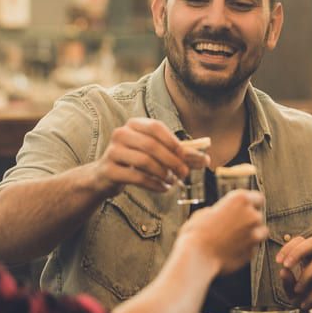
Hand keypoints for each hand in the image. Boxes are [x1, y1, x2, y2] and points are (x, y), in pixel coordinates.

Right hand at [89, 118, 208, 196]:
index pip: (155, 127)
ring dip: (163, 174)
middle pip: (151, 145)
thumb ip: (179, 155)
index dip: (172, 141)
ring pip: (144, 161)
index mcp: (133, 124)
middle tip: (184, 174)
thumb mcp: (154, 153)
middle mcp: (121, 134)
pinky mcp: (109, 170)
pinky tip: (163, 188)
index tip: (185, 156)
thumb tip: (206, 160)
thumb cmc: (135, 161)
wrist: (105, 176)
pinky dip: (154, 184)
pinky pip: (136, 177)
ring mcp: (113, 152)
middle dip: (171, 161)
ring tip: (173, 182)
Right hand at [179, 190, 267, 275]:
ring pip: (260, 233)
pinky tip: (230, 250)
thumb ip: (222, 211)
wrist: (197, 256)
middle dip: (248, 221)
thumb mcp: (206, 212)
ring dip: (251, 235)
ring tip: (234, 239)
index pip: (258, 198)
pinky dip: (245, 249)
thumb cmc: (197, 233)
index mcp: (240, 200)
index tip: (246, 208)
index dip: (251, 204)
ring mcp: (254, 235)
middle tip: (232, 227)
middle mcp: (251, 216)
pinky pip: (252, 248)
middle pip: (257, 216)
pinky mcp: (252, 252)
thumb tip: (223, 215)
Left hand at [277, 237, 311, 311]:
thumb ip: (288, 284)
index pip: (301, 241)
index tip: (278, 261)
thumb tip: (283, 272)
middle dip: (297, 252)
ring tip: (297, 291)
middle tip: (286, 265)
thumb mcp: (295, 295)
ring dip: (305, 276)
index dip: (289, 247)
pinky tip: (306, 304)